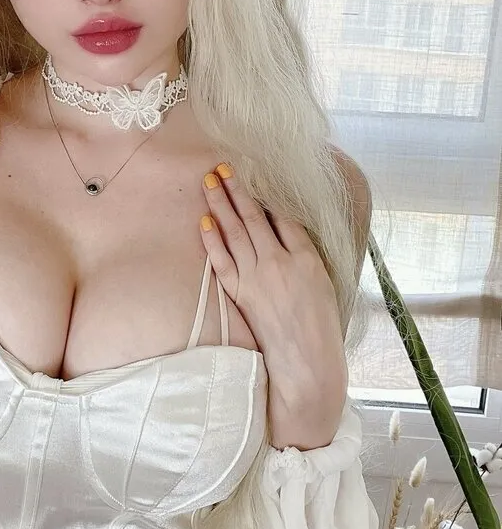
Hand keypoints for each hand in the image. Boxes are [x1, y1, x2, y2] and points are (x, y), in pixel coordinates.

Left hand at [198, 162, 340, 358]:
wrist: (306, 362)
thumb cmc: (320, 325)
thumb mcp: (323, 281)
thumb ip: (304, 252)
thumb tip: (284, 228)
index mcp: (306, 258)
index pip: (281, 216)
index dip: (265, 194)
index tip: (253, 173)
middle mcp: (279, 263)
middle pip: (254, 217)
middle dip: (237, 189)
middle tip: (222, 166)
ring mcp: (257, 278)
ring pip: (235, 232)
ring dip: (220, 205)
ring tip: (209, 182)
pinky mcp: (240, 294)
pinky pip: (222, 261)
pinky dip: (212, 240)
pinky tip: (204, 221)